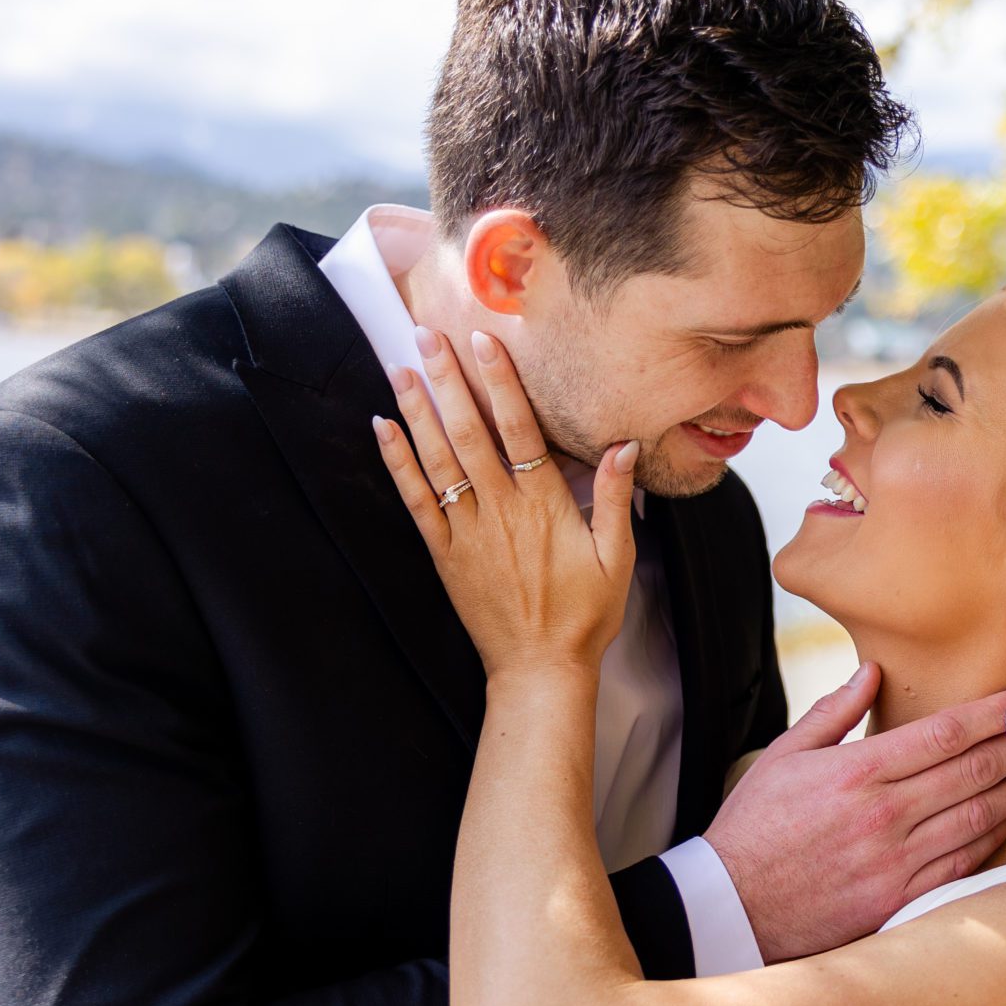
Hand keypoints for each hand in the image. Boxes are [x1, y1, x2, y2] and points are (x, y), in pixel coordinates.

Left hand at [373, 328, 633, 679]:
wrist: (540, 669)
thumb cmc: (585, 615)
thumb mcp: (619, 557)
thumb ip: (618, 498)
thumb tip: (623, 446)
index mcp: (545, 507)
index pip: (520, 430)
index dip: (500, 383)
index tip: (483, 342)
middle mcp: (501, 511)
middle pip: (469, 433)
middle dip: (447, 381)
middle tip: (426, 336)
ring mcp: (468, 532)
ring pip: (437, 459)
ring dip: (417, 410)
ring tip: (401, 367)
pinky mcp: (445, 553)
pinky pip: (415, 500)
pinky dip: (397, 463)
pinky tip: (383, 428)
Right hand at [702, 668, 1005, 959]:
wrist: (728, 909)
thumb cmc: (753, 829)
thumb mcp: (782, 756)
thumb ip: (833, 712)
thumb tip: (873, 671)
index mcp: (857, 772)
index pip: (947, 733)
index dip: (997, 714)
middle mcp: (884, 815)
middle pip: (976, 770)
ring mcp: (895, 861)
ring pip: (979, 816)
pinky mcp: (898, 899)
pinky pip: (963, 863)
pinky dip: (995, 835)